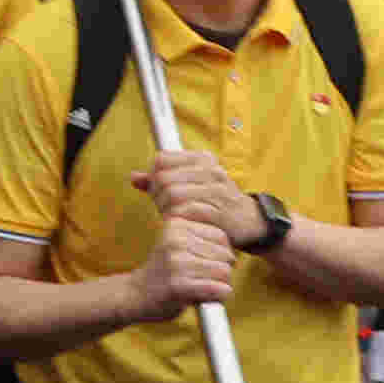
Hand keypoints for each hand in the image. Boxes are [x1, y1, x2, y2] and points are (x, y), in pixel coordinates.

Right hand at [133, 211, 238, 321]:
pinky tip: (207, 297)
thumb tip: (236, 250)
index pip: (221, 236)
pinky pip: (218, 288)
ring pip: (224, 271)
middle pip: (225, 254)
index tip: (209, 264)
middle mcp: (176, 241)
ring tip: (204, 288)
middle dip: (223, 270)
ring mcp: (177, 263)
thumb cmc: (163, 272)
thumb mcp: (177, 245)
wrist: (134, 295)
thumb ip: (201, 240)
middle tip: (206, 279)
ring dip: (221, 284)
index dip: (222, 253)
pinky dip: (219, 296)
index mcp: (177, 225)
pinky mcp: (179, 285)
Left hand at [136, 148, 260, 248]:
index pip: (161, 160)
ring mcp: (215, 189)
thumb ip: (161, 181)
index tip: (159, 191)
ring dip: (166, 210)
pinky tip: (182, 223)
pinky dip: (178, 220)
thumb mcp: (191, 185)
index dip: (153, 177)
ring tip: (172, 216)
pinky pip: (185, 212)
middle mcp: (210, 169)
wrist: (249, 221)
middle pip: (163, 178)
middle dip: (157, 196)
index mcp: (201, 159)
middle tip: (163, 208)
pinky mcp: (217, 210)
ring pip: (172, 194)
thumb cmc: (215, 203)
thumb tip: (134, 178)